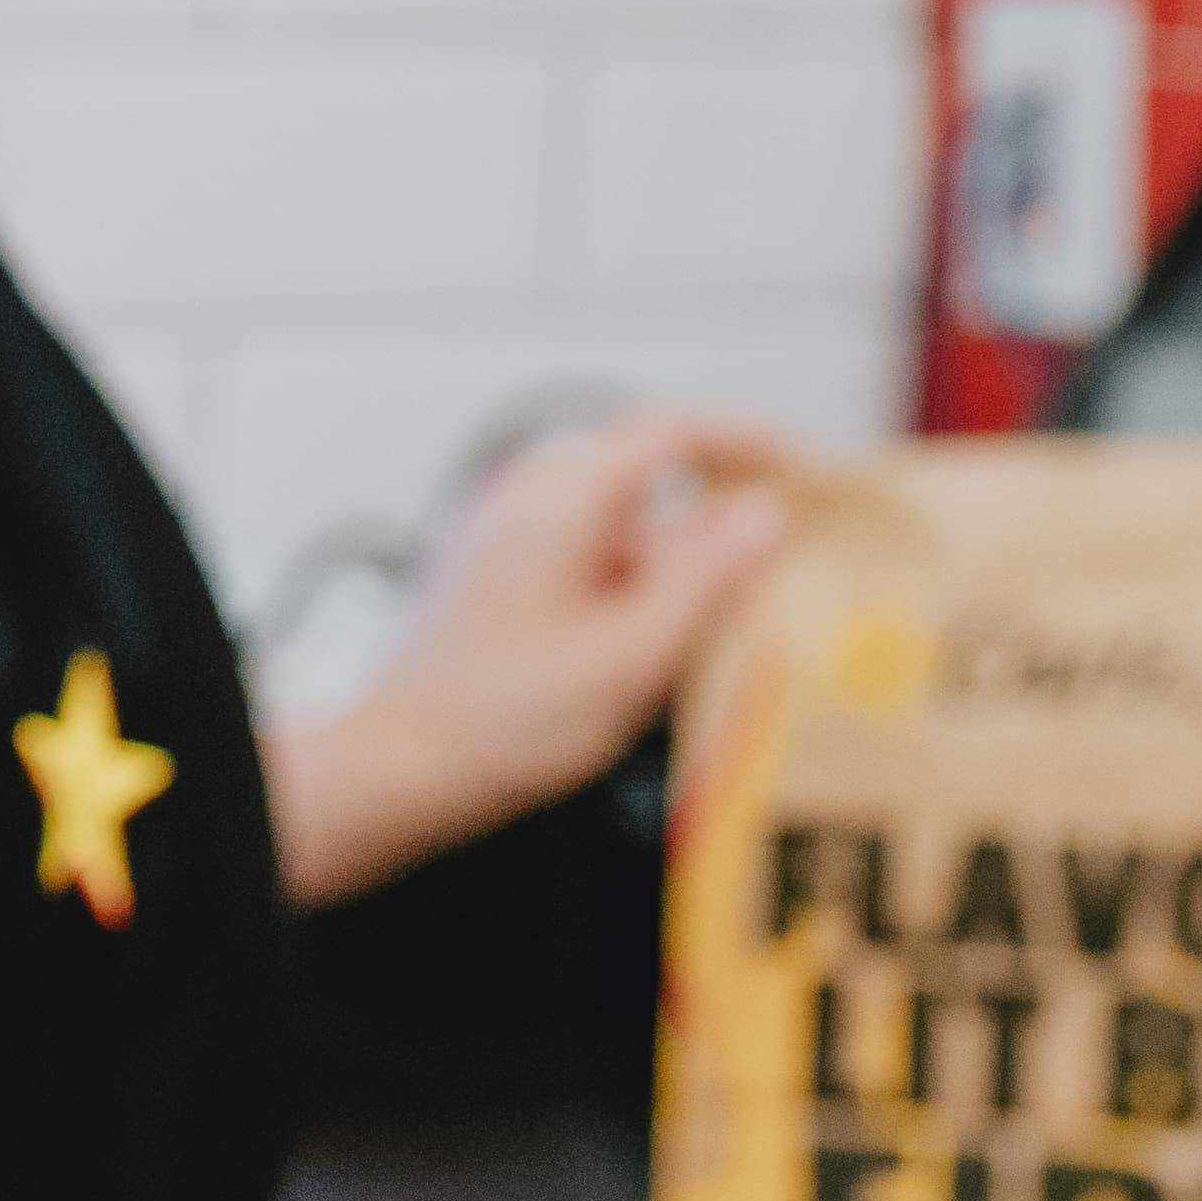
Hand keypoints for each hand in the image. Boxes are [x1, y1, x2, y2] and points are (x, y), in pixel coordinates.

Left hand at [261, 407, 796, 908]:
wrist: (397, 770)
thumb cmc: (494, 723)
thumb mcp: (631, 657)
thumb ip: (705, 581)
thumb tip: (762, 517)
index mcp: (557, 499)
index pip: (669, 430)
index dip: (747, 440)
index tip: (804, 468)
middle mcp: (527, 503)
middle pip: (648, 474)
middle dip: (721, 506)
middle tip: (784, 541)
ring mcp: (512, 541)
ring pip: (623, 526)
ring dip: (683, 559)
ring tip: (738, 612)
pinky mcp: (507, 583)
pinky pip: (593, 562)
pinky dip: (642, 588)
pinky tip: (672, 644)